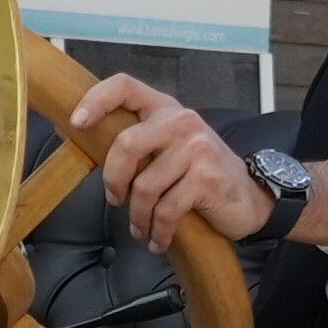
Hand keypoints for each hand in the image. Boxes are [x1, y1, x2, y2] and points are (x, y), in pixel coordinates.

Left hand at [86, 80, 264, 253]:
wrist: (249, 198)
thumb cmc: (201, 175)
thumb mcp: (170, 149)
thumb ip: (139, 144)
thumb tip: (87, 147)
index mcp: (165, 109)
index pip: (125, 87)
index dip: (96, 100)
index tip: (77, 122)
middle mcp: (181, 121)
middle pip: (126, 144)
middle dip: (113, 180)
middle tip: (115, 199)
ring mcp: (196, 147)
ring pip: (145, 186)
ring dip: (138, 217)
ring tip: (141, 229)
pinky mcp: (206, 177)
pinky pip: (166, 210)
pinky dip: (158, 232)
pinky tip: (157, 241)